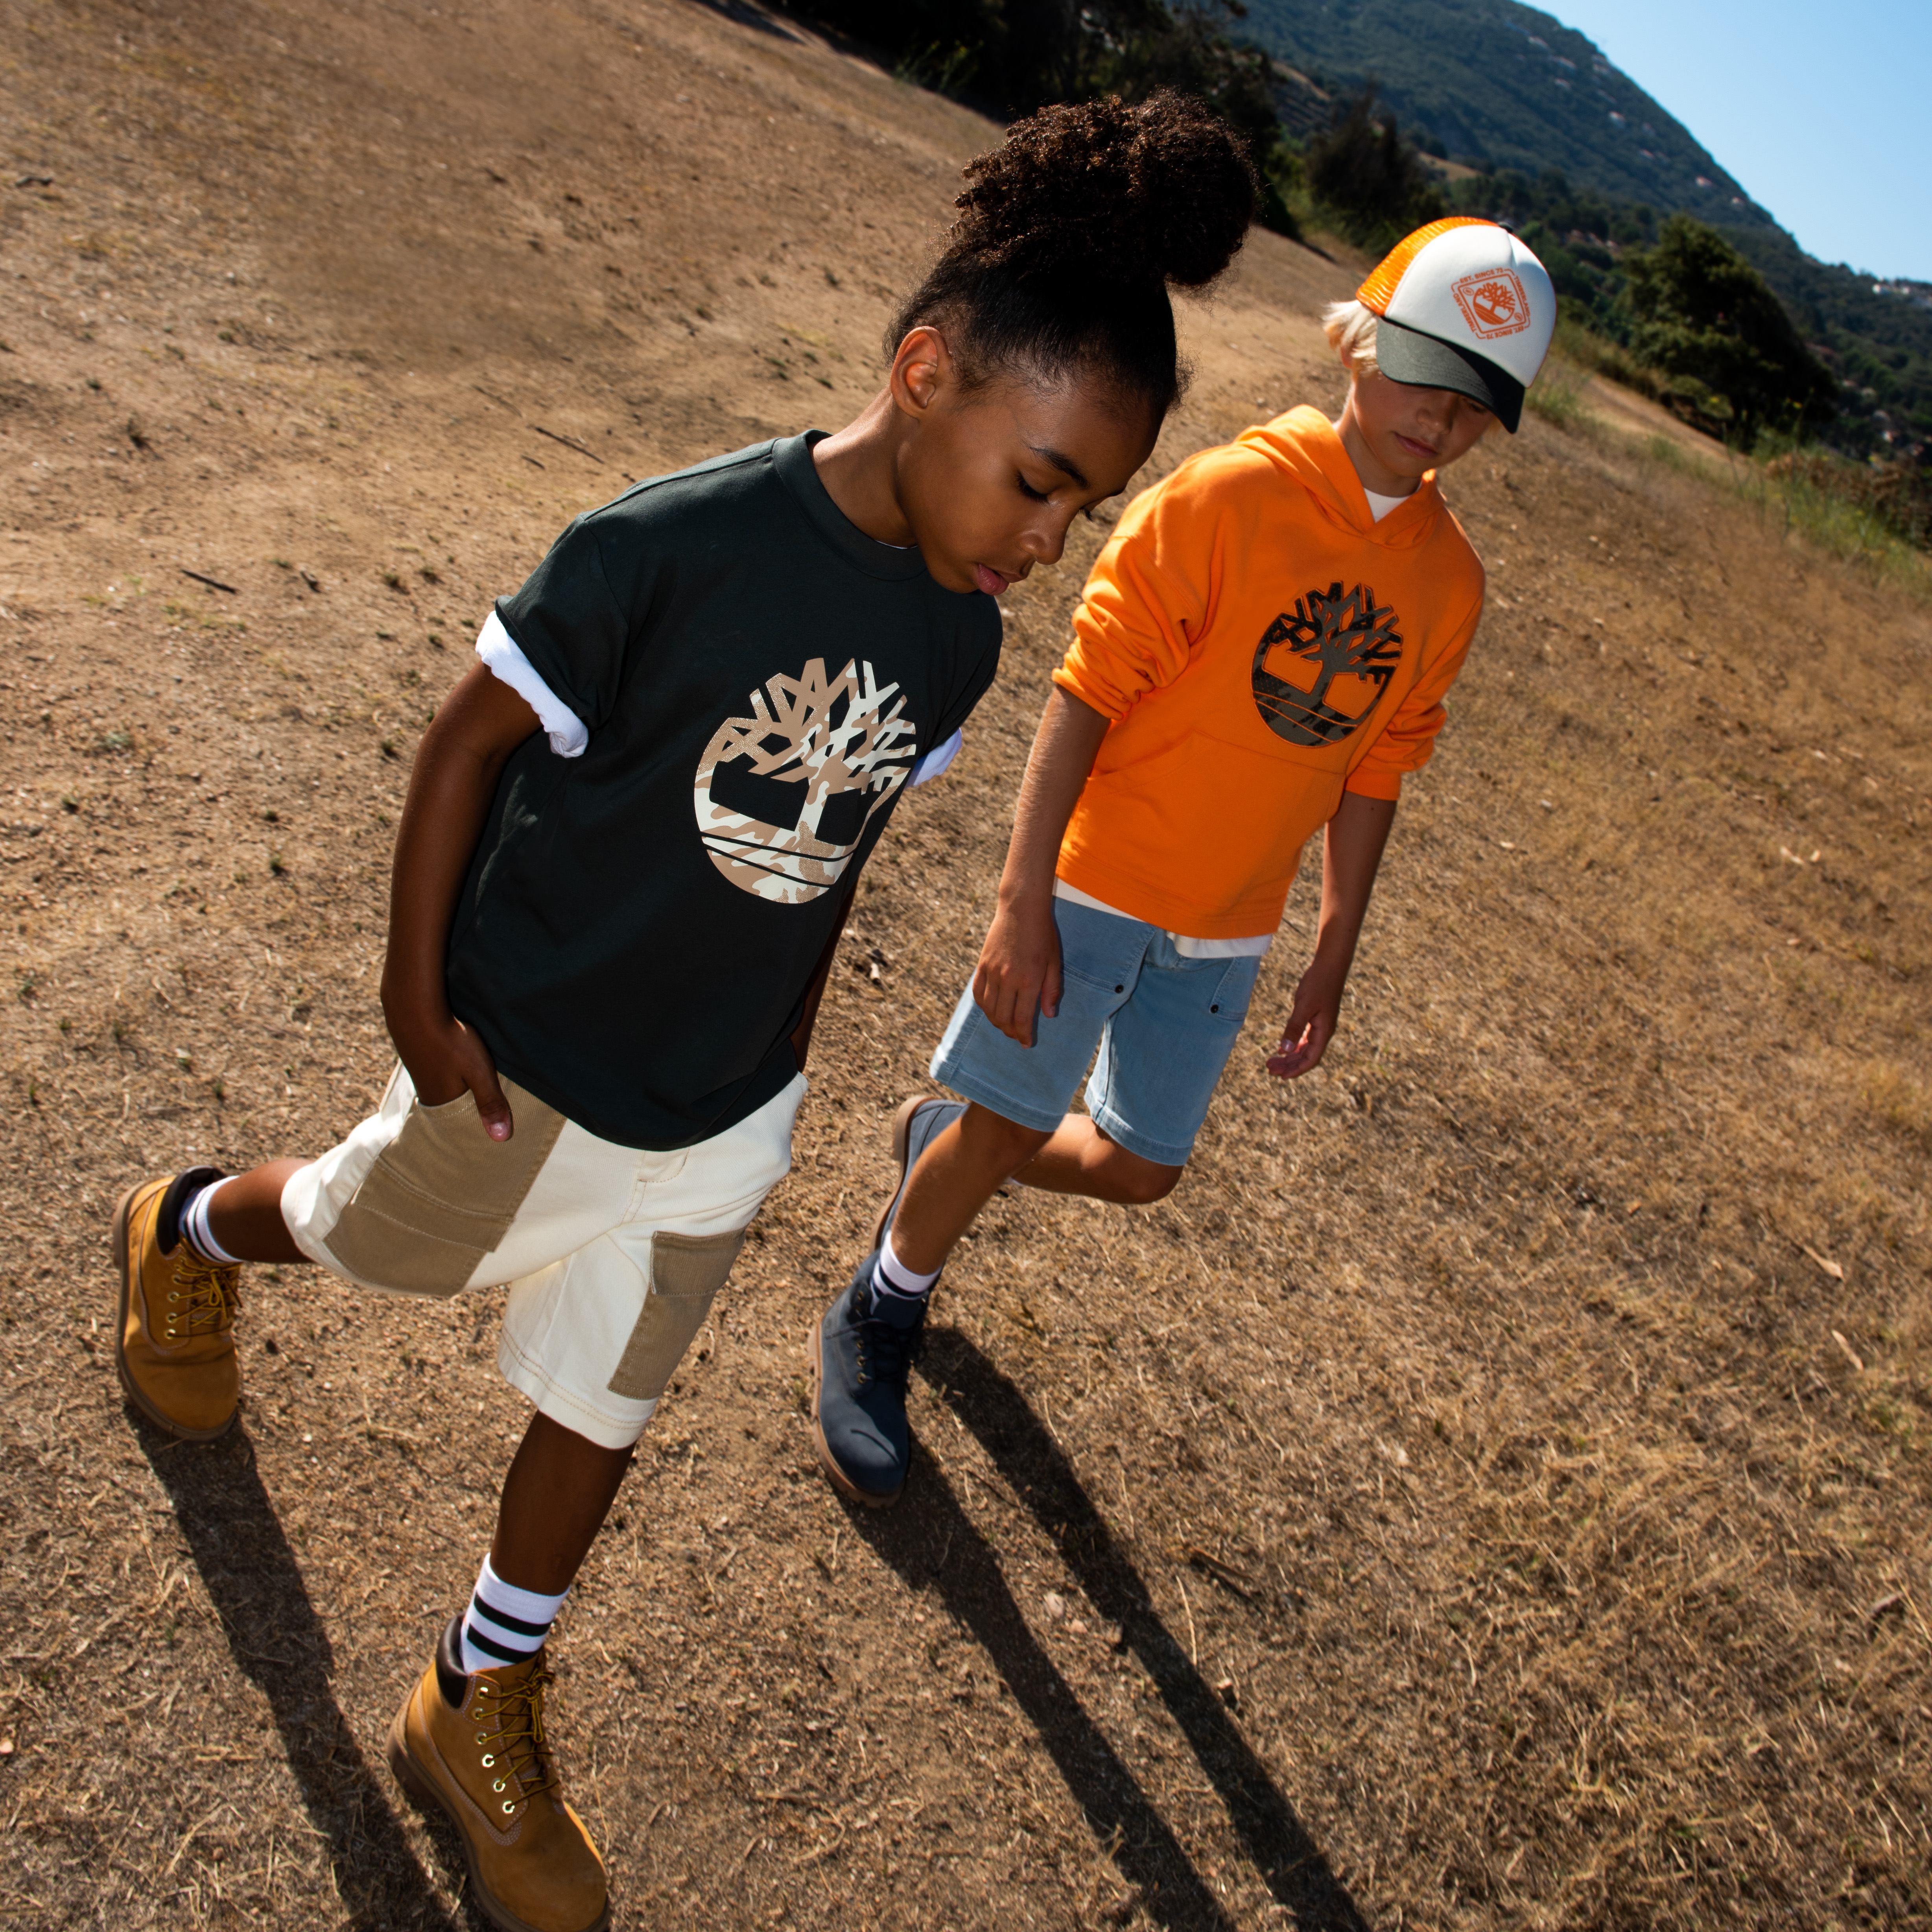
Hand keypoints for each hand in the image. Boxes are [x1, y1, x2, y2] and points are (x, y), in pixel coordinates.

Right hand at [390, 1004, 514, 1139]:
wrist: (415, 1009)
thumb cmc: (450, 1042)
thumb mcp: (478, 1073)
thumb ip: (490, 1103)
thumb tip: (502, 1139)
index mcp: (442, 1103)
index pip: (464, 1126)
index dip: (480, 1127)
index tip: (497, 1132)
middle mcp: (428, 1094)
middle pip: (457, 1108)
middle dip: (473, 1111)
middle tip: (493, 1114)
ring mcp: (422, 1076)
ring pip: (449, 1090)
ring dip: (464, 1091)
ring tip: (480, 1093)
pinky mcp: (421, 1059)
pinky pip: (442, 1074)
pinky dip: (454, 1076)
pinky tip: (460, 1070)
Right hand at [972, 896, 1061, 1047]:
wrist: (1021, 909)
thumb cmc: (1042, 934)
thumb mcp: (1053, 963)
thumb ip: (1051, 990)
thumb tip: (1048, 1014)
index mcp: (1029, 981)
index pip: (1022, 1018)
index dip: (1023, 1035)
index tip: (1026, 1043)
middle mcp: (1008, 979)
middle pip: (1003, 1018)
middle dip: (1010, 1031)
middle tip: (1016, 1035)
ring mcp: (992, 972)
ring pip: (988, 1009)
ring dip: (996, 1021)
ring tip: (1005, 1025)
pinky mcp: (982, 965)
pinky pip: (978, 993)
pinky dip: (983, 1006)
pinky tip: (991, 1009)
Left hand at [1266, 955, 1347, 1079]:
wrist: (1329, 965)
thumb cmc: (1318, 983)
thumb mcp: (1304, 1006)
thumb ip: (1294, 1028)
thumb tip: (1284, 1050)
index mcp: (1324, 1031)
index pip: (1311, 1059)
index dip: (1297, 1070)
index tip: (1281, 1077)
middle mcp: (1324, 1031)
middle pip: (1306, 1056)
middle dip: (1289, 1065)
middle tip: (1269, 1069)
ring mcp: (1320, 1025)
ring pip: (1304, 1048)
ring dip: (1289, 1056)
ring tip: (1272, 1061)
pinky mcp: (1316, 1018)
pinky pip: (1304, 1038)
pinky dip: (1293, 1044)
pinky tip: (1281, 1048)